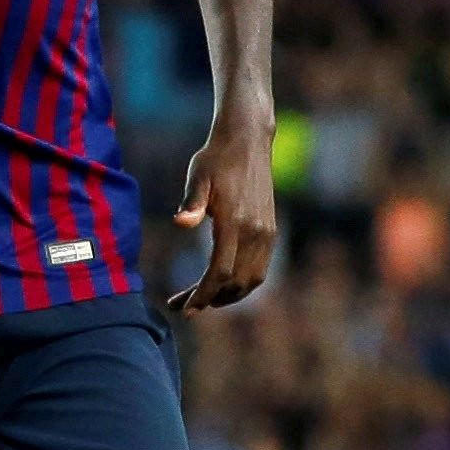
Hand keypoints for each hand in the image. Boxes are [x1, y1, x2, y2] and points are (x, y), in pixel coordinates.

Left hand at [171, 119, 277, 312]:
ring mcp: (266, 232)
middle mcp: (255, 231)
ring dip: (227, 296)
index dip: (203, 294)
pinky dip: (241, 284)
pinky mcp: (270, 231)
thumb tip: (180, 222)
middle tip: (182, 306)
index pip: (220, 270)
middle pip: (235, 282)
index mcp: (235, 221)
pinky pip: (259, 268)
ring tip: (200, 300)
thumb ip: (192, 201)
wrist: (247, 142)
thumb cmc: (215, 159)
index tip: (184, 308)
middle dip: (209, 299)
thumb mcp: (198, 175)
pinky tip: (221, 284)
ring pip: (251, 280)